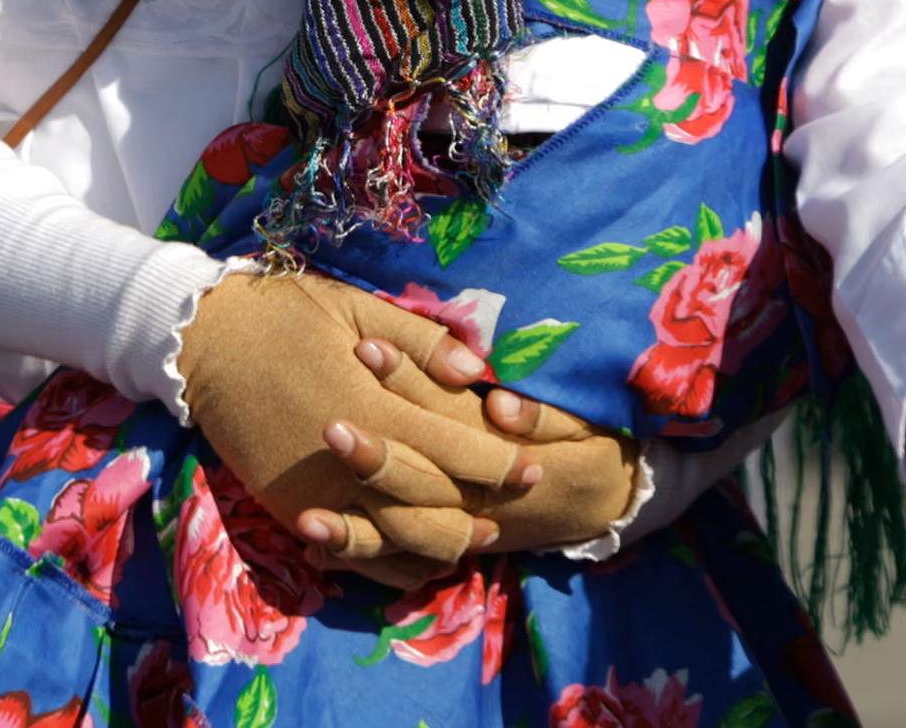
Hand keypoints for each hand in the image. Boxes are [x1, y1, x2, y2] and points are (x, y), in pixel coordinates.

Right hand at [177, 270, 548, 583]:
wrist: (202, 342)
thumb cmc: (286, 313)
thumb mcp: (356, 309)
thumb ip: (420, 342)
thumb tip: (478, 371)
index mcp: (373, 405)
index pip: (454, 448)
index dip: (501, 461)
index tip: (536, 463)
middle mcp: (349, 461)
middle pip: (435, 505)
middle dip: (485, 505)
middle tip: (524, 498)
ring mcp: (318, 493)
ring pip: (399, 541)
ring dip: (446, 541)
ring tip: (481, 533)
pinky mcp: (292, 509)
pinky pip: (355, 553)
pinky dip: (393, 561)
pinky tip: (420, 553)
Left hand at [318, 388, 638, 560]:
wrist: (600, 502)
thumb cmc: (584, 445)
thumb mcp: (580, 423)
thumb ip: (543, 414)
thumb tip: (500, 406)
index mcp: (499, 454)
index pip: (445, 414)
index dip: (407, 380)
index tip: (366, 348)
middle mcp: (471, 495)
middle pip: (416, 476)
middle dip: (371, 454)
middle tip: (326, 425)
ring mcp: (454, 523)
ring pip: (399, 533)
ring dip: (353, 529)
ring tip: (304, 518)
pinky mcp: (442, 541)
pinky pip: (396, 558)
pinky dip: (357, 554)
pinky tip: (312, 544)